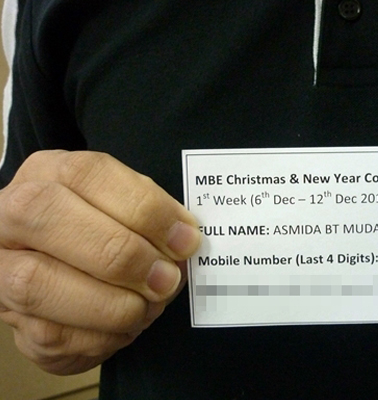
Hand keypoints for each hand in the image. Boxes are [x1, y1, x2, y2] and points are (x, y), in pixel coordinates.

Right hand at [0, 151, 200, 374]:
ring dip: (110, 303)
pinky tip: (127, 326)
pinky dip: (102, 336)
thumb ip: (152, 216)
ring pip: (35, 283)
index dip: (143, 208)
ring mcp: (1, 269)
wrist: (70, 273)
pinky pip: (50, 334)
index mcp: (49, 174)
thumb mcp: (128, 207)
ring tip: (149, 305)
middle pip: (47, 216)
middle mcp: (11, 215)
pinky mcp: (11, 321)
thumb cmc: (107, 231)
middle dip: (122, 255)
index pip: (87, 174)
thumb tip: (183, 239)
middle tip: (165, 278)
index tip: (184, 239)